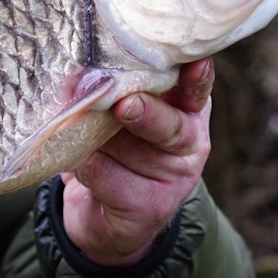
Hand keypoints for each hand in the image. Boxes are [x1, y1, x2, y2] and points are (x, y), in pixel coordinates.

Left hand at [58, 57, 213, 265]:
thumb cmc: (113, 147)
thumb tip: (82, 80)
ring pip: (124, 147)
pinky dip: (84, 165)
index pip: (195, 90)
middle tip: (124, 105)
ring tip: (84, 138)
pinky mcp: (152, 208)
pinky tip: (83, 167)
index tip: (196, 64)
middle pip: (169, 125)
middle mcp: (189, 142)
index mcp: (186, 108)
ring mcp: (176, 178)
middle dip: (145, 113)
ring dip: (93, 138)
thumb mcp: (118, 113)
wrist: (103, 213)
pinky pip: (104, 174)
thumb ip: (113, 93)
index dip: (195, 78)